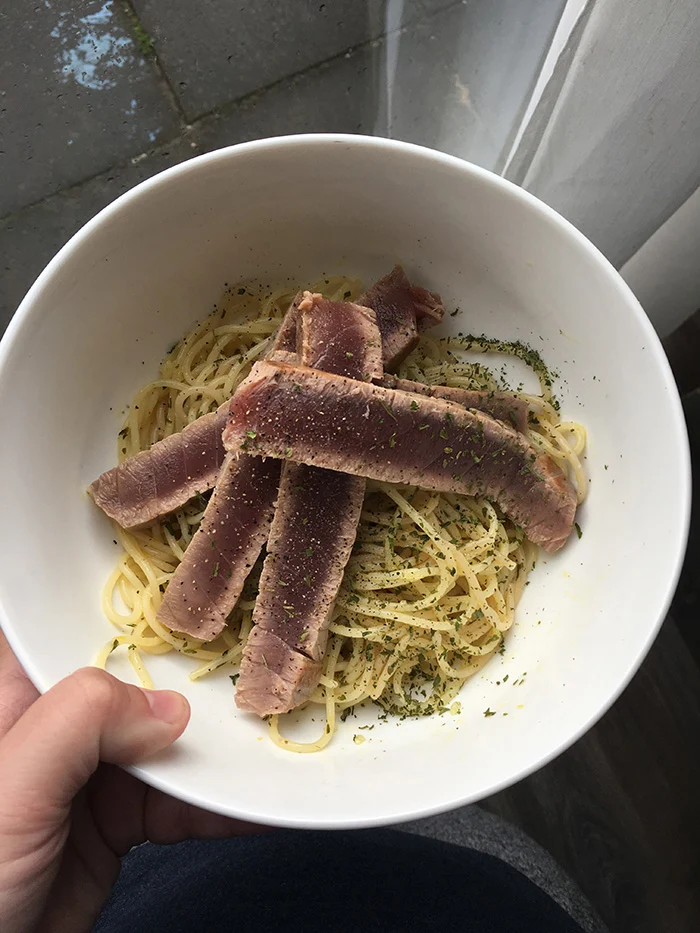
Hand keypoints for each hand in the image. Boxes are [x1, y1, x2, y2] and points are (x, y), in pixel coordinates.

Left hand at [0, 631, 255, 932]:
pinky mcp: (113, 820)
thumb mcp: (13, 783)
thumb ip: (83, 721)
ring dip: (219, 749)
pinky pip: (178, 800)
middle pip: (140, 680)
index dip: (138, 608)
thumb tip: (169, 707)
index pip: (79, 625)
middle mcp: (56, 723)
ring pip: (169, 741)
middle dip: (197, 679)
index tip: (202, 593)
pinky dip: (219, 805)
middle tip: (259, 670)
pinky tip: (254, 805)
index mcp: (19, 692)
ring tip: (270, 743)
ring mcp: (88, 772)